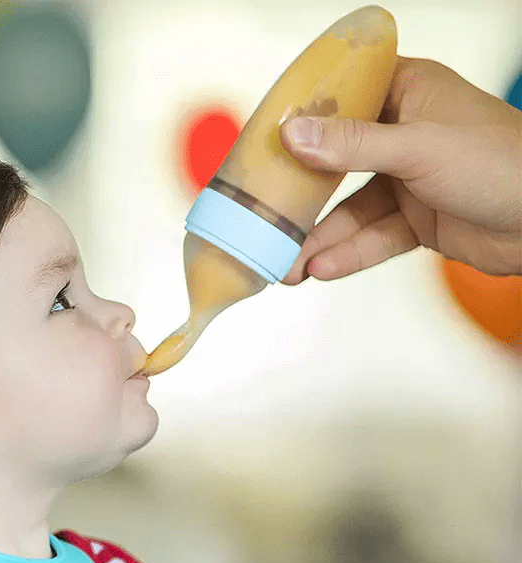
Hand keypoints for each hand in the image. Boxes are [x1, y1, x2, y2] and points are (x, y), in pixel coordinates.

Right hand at [279, 56, 521, 282]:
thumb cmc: (502, 161)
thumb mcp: (419, 147)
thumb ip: (353, 145)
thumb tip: (293, 135)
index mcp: (407, 94)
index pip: (344, 99)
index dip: (302, 120)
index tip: (263, 144)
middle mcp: (402, 135)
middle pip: (336, 164)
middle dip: (302, 199)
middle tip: (265, 219)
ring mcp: (408, 181)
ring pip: (351, 211)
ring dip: (320, 240)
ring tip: (289, 266)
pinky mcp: (416, 221)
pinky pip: (373, 238)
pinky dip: (349, 254)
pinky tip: (322, 270)